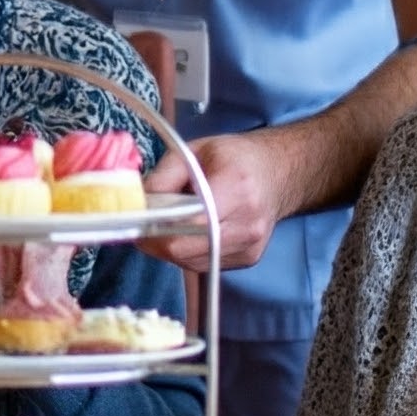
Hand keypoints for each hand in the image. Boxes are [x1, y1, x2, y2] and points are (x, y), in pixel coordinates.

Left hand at [142, 129, 292, 272]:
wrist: (279, 172)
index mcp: (236, 188)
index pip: (188, 223)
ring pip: (191, 261)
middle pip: (186, 249)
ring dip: (169, 248)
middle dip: (156, 241)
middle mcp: (247, 223)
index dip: (156, 225)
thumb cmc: (235, 157)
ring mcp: (250, 246)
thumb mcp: (195, 151)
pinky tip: (185, 234)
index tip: (137, 219)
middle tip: (141, 227)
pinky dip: (186, 253)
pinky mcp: (248, 259)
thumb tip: (138, 202)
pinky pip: (204, 264)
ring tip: (164, 227)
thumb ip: (163, 176)